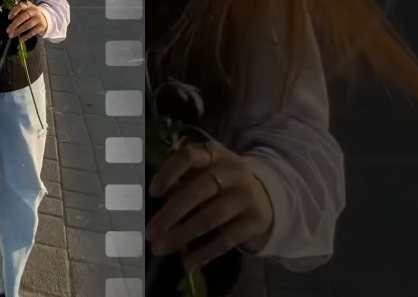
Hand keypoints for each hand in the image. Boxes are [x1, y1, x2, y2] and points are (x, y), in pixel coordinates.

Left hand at [7, 2, 47, 41]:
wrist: (45, 18)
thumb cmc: (31, 15)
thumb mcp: (25, 11)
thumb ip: (18, 14)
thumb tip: (11, 21)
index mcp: (28, 5)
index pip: (21, 6)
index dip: (14, 11)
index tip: (9, 18)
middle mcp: (34, 11)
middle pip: (23, 17)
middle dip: (14, 24)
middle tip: (8, 30)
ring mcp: (38, 18)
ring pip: (28, 25)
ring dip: (18, 31)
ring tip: (12, 35)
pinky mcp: (41, 26)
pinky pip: (33, 32)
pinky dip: (25, 36)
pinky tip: (20, 39)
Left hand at [146, 140, 273, 269]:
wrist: (267, 195)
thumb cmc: (221, 182)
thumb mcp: (204, 172)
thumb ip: (181, 181)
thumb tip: (159, 200)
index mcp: (213, 154)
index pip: (189, 156)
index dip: (169, 173)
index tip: (153, 193)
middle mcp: (231, 171)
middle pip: (198, 190)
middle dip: (171, 213)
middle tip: (150, 232)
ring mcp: (245, 196)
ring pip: (212, 216)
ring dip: (183, 234)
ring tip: (161, 248)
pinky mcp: (255, 220)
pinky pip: (228, 238)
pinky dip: (206, 252)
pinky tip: (188, 263)